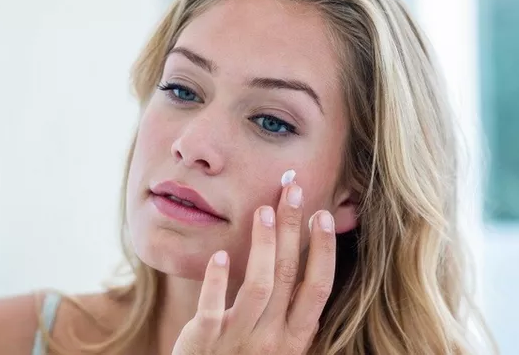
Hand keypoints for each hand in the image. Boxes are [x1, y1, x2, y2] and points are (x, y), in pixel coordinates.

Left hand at [172, 183, 336, 353]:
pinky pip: (212, 307)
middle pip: (290, 275)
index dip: (323, 250)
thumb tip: (306, 261)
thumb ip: (288, 309)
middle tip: (292, 190)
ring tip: (262, 210)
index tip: (322, 214)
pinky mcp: (205, 339)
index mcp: (295, 337)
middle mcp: (273, 339)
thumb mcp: (276, 341)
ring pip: (259, 286)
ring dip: (264, 245)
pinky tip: (219, 254)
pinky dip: (216, 280)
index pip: (318, 288)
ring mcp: (239, 339)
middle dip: (294, 229)